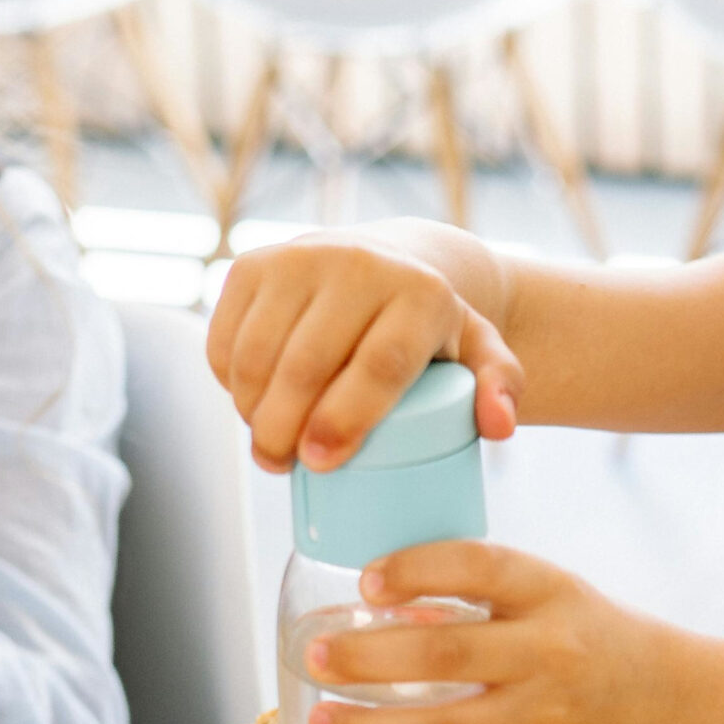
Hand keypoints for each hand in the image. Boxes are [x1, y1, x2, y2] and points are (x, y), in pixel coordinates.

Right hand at [206, 233, 520, 473]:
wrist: (387, 261)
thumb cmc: (429, 327)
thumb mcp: (477, 352)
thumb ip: (499, 386)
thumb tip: (498, 426)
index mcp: (421, 293)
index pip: (378, 364)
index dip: (345, 420)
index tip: (322, 462)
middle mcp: (360, 265)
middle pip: (307, 365)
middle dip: (284, 429)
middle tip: (283, 465)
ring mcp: (299, 258)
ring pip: (257, 354)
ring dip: (250, 411)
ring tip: (266, 444)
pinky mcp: (253, 264)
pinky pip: (225, 338)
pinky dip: (229, 381)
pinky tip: (248, 403)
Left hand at [303, 541, 685, 723]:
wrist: (668, 702)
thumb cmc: (591, 635)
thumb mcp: (551, 590)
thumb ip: (482, 590)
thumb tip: (380, 592)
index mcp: (548, 591)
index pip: (478, 569)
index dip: (418, 571)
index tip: (367, 582)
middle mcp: (547, 652)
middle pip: (447, 656)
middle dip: (369, 658)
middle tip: (315, 655)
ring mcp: (541, 716)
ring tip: (320, 718)